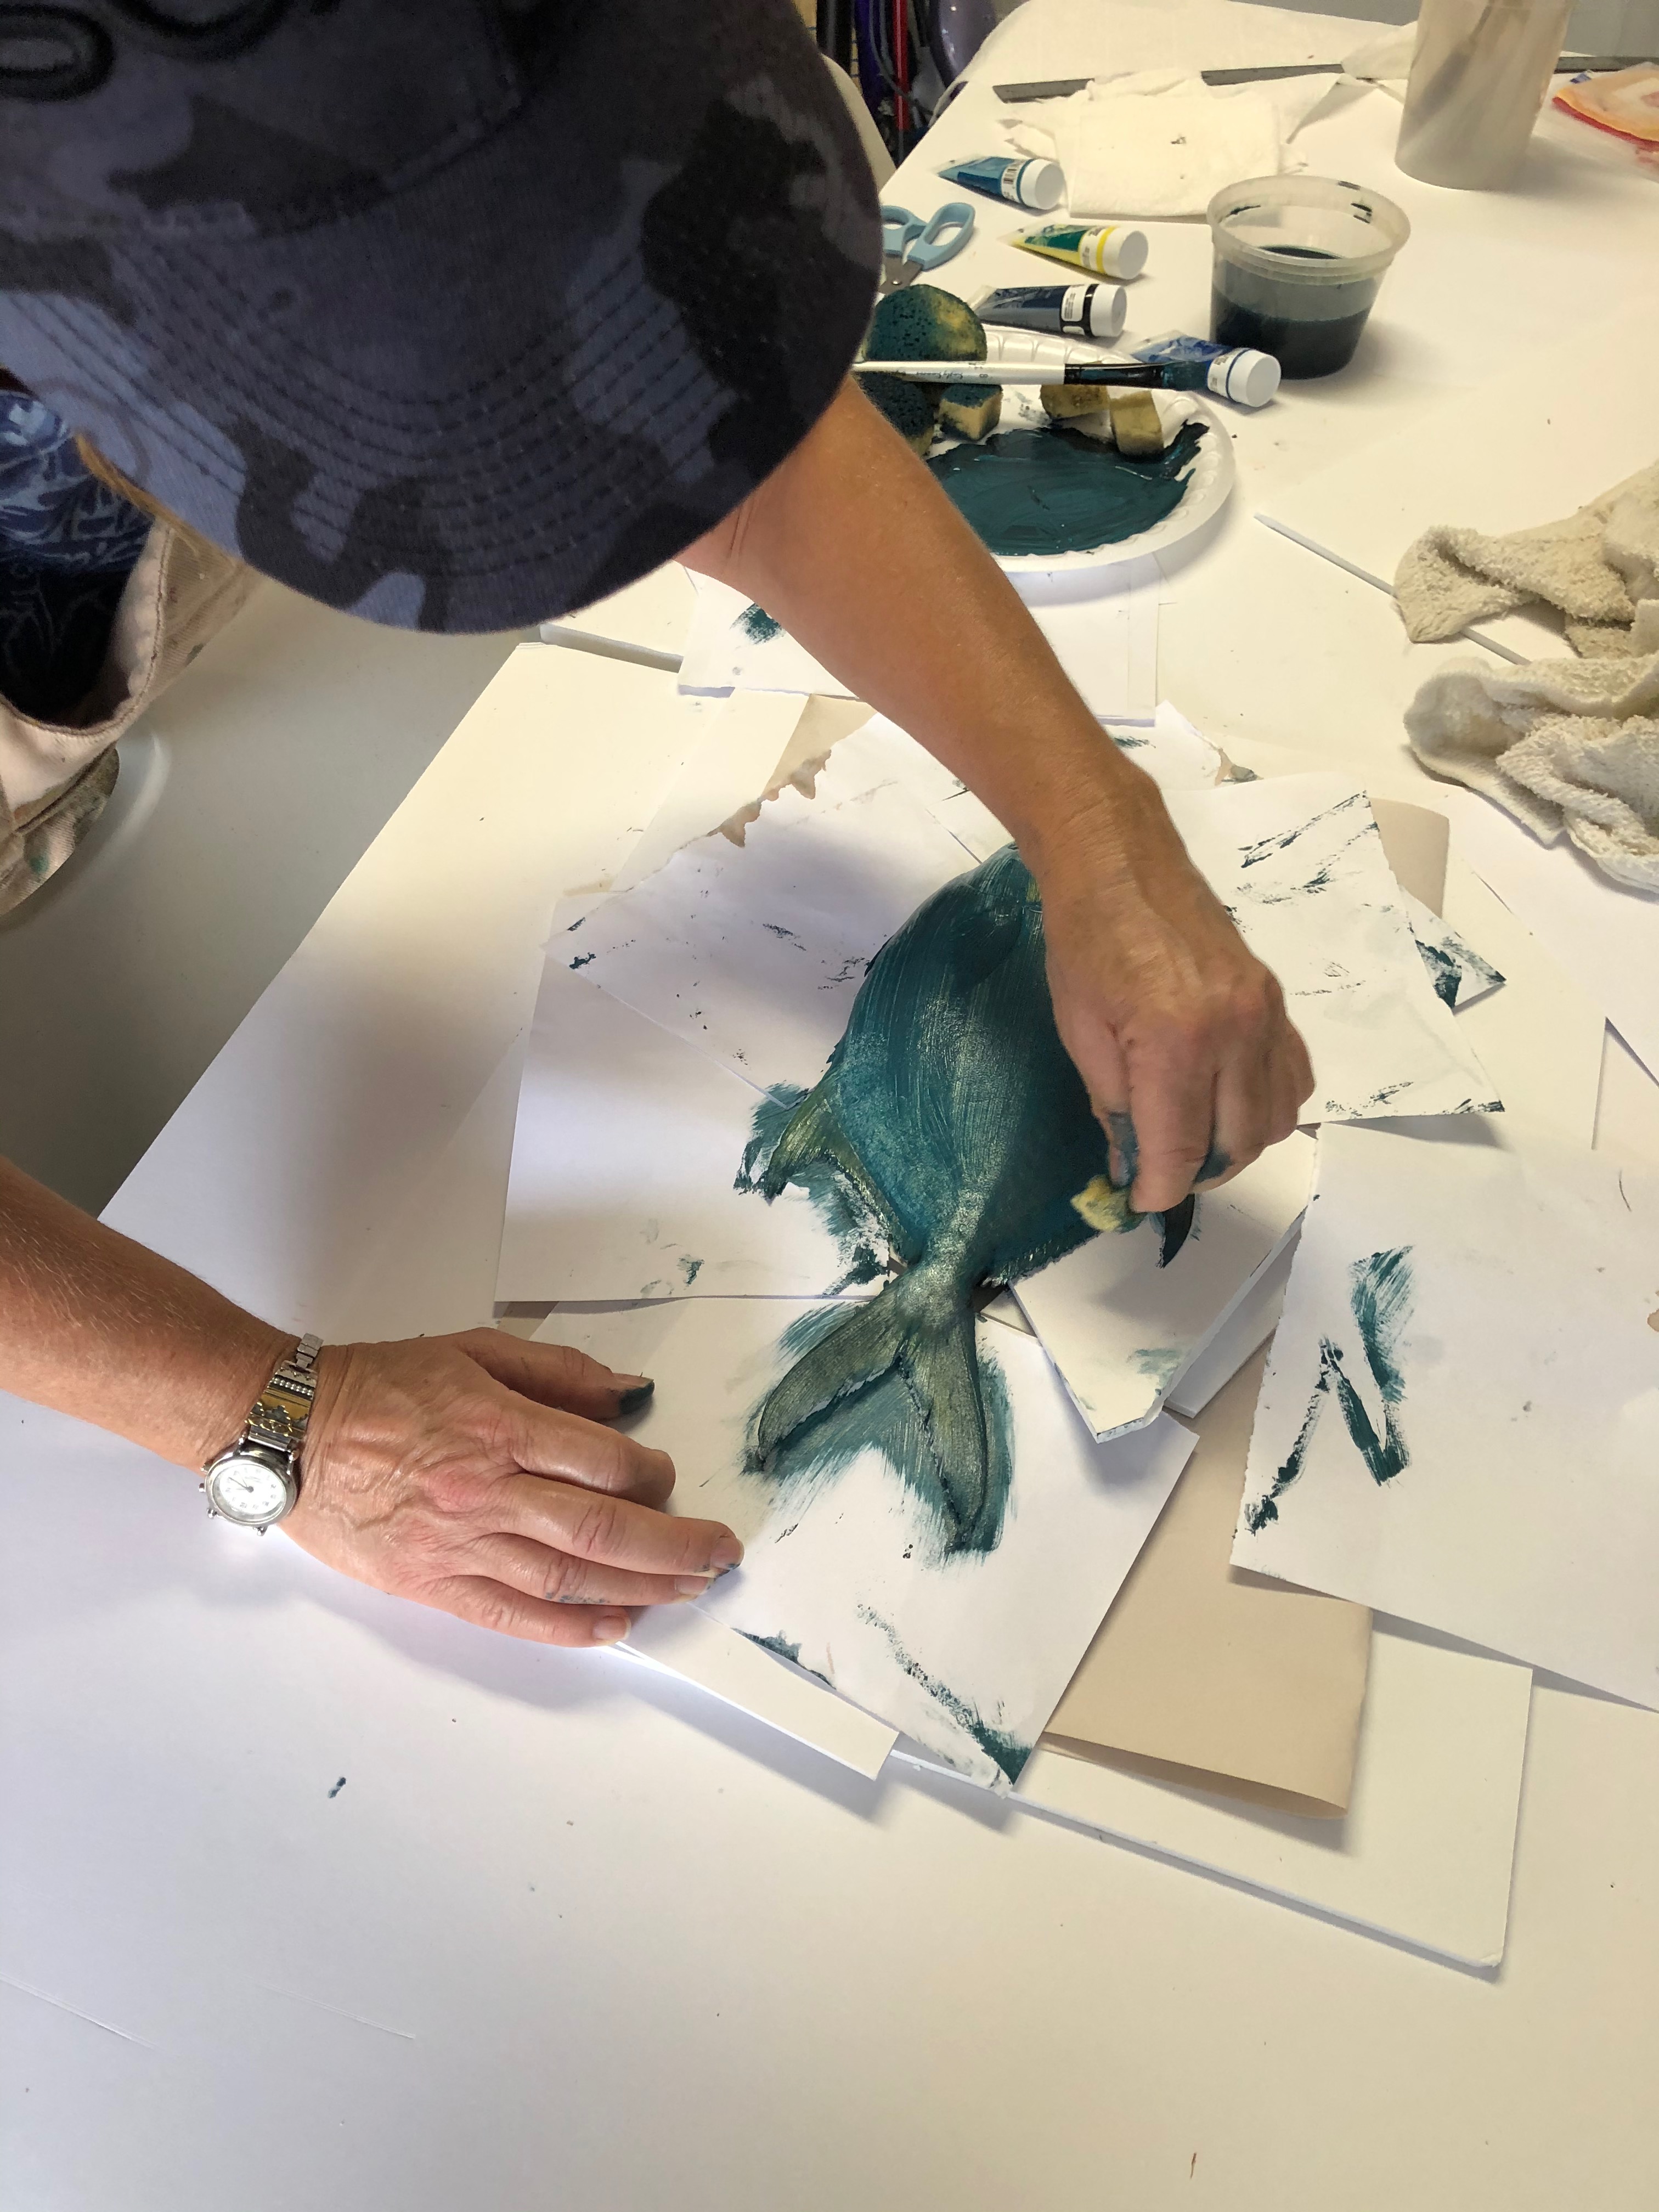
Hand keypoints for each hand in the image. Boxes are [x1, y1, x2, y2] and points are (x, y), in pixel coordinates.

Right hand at [287, 1329, 740, 1645]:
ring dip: (640, 1588)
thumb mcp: (471, 1350)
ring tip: (687, 1591)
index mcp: (497, 1426)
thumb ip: (556, 1371)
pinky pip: (514, 1615)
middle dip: (674, 1545)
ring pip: (569, 1577)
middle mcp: (485, 1490)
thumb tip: (628, 1394)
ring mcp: (458, 1544)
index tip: (670, 1479)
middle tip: (720, 1554)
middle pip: (602, 1528)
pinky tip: (616, 1626)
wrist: (289, 1431)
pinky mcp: (432, 1583)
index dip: (653, 1476)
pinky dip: (571, 1626)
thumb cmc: (378, 1385)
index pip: (603, 1462)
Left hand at [1037, 781, 1314, 1214]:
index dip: (1158, 1189)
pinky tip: (1228, 1103)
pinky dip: (1267, 1107)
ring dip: (1236, 1146)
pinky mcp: (1277, 1001)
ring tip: (1192, 1141)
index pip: (1182, 1149)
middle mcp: (1235, 1032)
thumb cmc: (1085, 942)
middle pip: (1239, 1144)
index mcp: (1177, 1041)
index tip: (1138, 1199)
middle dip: (1198, 1174)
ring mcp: (1265, 1015)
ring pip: (1275, 1120)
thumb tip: (1134, 1166)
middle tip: (1161, 1172)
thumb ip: (1114, 1108)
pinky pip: (1294, 1079)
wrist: (1120, 861)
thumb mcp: (1080, 1033)